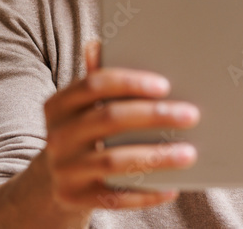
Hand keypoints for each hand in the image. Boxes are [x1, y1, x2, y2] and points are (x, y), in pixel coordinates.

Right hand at [41, 41, 199, 211]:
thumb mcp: (83, 107)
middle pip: (109, 119)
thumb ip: (98, 80)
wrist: (50, 182)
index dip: (130, 82)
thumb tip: (99, 43)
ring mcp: (63, 170)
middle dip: (154, 116)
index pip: (94, 84)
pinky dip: (144, 194)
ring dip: (155, 157)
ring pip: (113, 161)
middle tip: (191, 115)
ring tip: (189, 153)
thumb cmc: (83, 132)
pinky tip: (171, 187)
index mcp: (59, 104)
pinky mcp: (72, 199)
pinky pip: (113, 197)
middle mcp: (57, 136)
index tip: (165, 85)